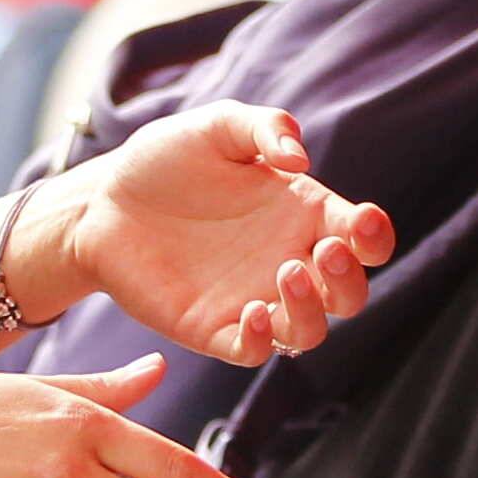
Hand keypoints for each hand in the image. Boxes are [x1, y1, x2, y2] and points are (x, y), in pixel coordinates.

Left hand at [44, 103, 392, 366]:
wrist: (103, 201)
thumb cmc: (166, 160)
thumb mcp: (218, 126)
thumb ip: (265, 127)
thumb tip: (299, 158)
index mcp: (301, 214)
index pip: (360, 237)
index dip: (374, 236)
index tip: (363, 221)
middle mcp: (286, 261)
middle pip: (347, 294)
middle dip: (350, 279)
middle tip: (326, 250)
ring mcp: (252, 299)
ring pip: (309, 331)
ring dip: (312, 311)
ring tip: (286, 273)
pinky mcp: (213, 329)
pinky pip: (253, 351)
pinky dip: (262, 341)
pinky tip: (253, 312)